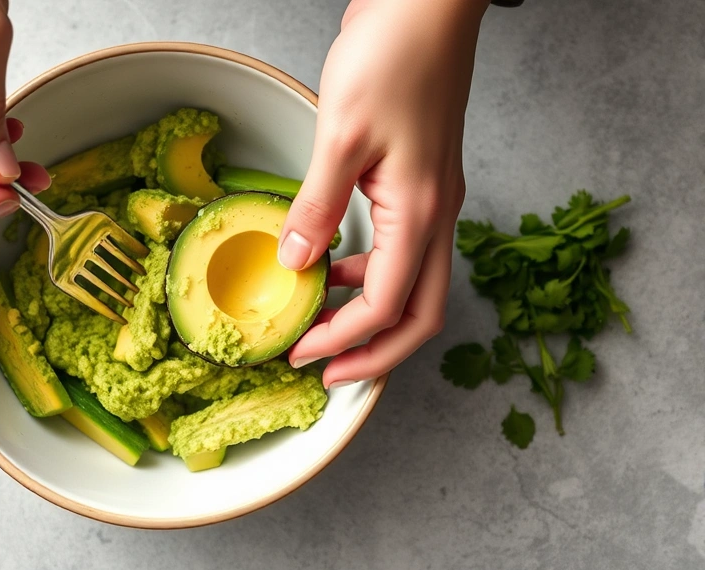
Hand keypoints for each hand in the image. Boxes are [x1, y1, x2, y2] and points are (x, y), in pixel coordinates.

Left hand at [280, 0, 489, 386]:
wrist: (427, 5)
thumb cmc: (394, 57)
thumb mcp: (342, 135)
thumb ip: (317, 207)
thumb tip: (294, 263)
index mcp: (420, 212)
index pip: (387, 307)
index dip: (344, 341)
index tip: (301, 355)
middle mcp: (436, 215)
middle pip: (417, 315)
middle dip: (372, 353)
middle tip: (326, 372)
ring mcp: (433, 200)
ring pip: (412, 286)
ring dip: (369, 316)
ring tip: (322, 327)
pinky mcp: (420, 183)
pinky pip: (400, 251)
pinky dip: (367, 274)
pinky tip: (333, 267)